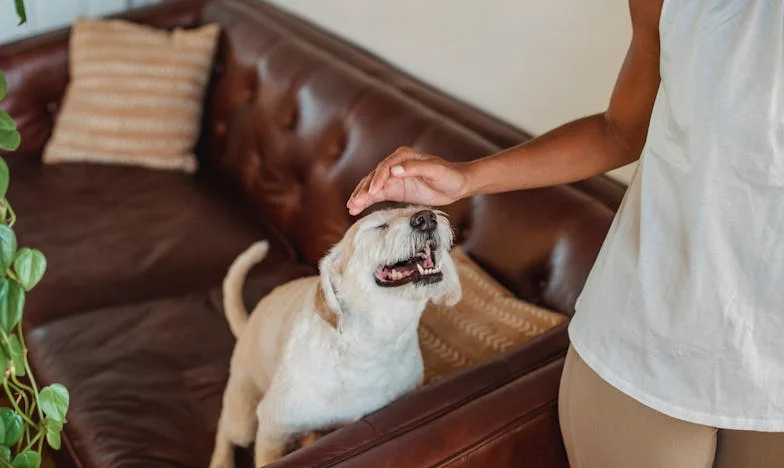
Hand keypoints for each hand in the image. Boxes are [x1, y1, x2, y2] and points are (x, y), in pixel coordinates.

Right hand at [346, 147, 471, 214]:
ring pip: (372, 187)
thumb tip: (394, 170)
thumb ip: (414, 168)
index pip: (385, 167)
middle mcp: (395, 165)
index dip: (377, 179)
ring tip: (351, 207)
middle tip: (354, 202)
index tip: (372, 192)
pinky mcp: (395, 190)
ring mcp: (393, 178)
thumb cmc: (449, 175)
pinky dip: (367, 201)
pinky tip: (357, 208)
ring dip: (361, 196)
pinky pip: (378, 195)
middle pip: (374, 177)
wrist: (457, 185)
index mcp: (404, 156)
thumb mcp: (435, 170)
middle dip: (363, 190)